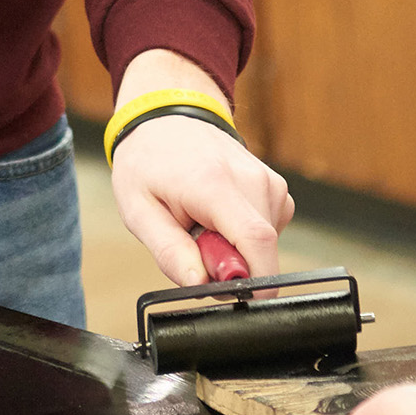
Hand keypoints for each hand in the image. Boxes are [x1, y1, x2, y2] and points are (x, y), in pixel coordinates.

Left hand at [112, 116, 292, 286]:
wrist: (166, 119)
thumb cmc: (149, 163)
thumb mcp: (140, 212)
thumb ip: (170, 253)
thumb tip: (200, 286)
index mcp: (215, 184)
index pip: (256, 241)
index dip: (256, 281)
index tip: (234, 295)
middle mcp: (251, 178)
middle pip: (262, 249)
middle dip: (232, 267)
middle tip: (196, 250)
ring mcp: (268, 180)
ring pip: (267, 242)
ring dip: (236, 249)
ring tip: (203, 225)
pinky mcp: (276, 186)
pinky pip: (269, 228)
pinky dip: (245, 234)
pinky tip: (220, 217)